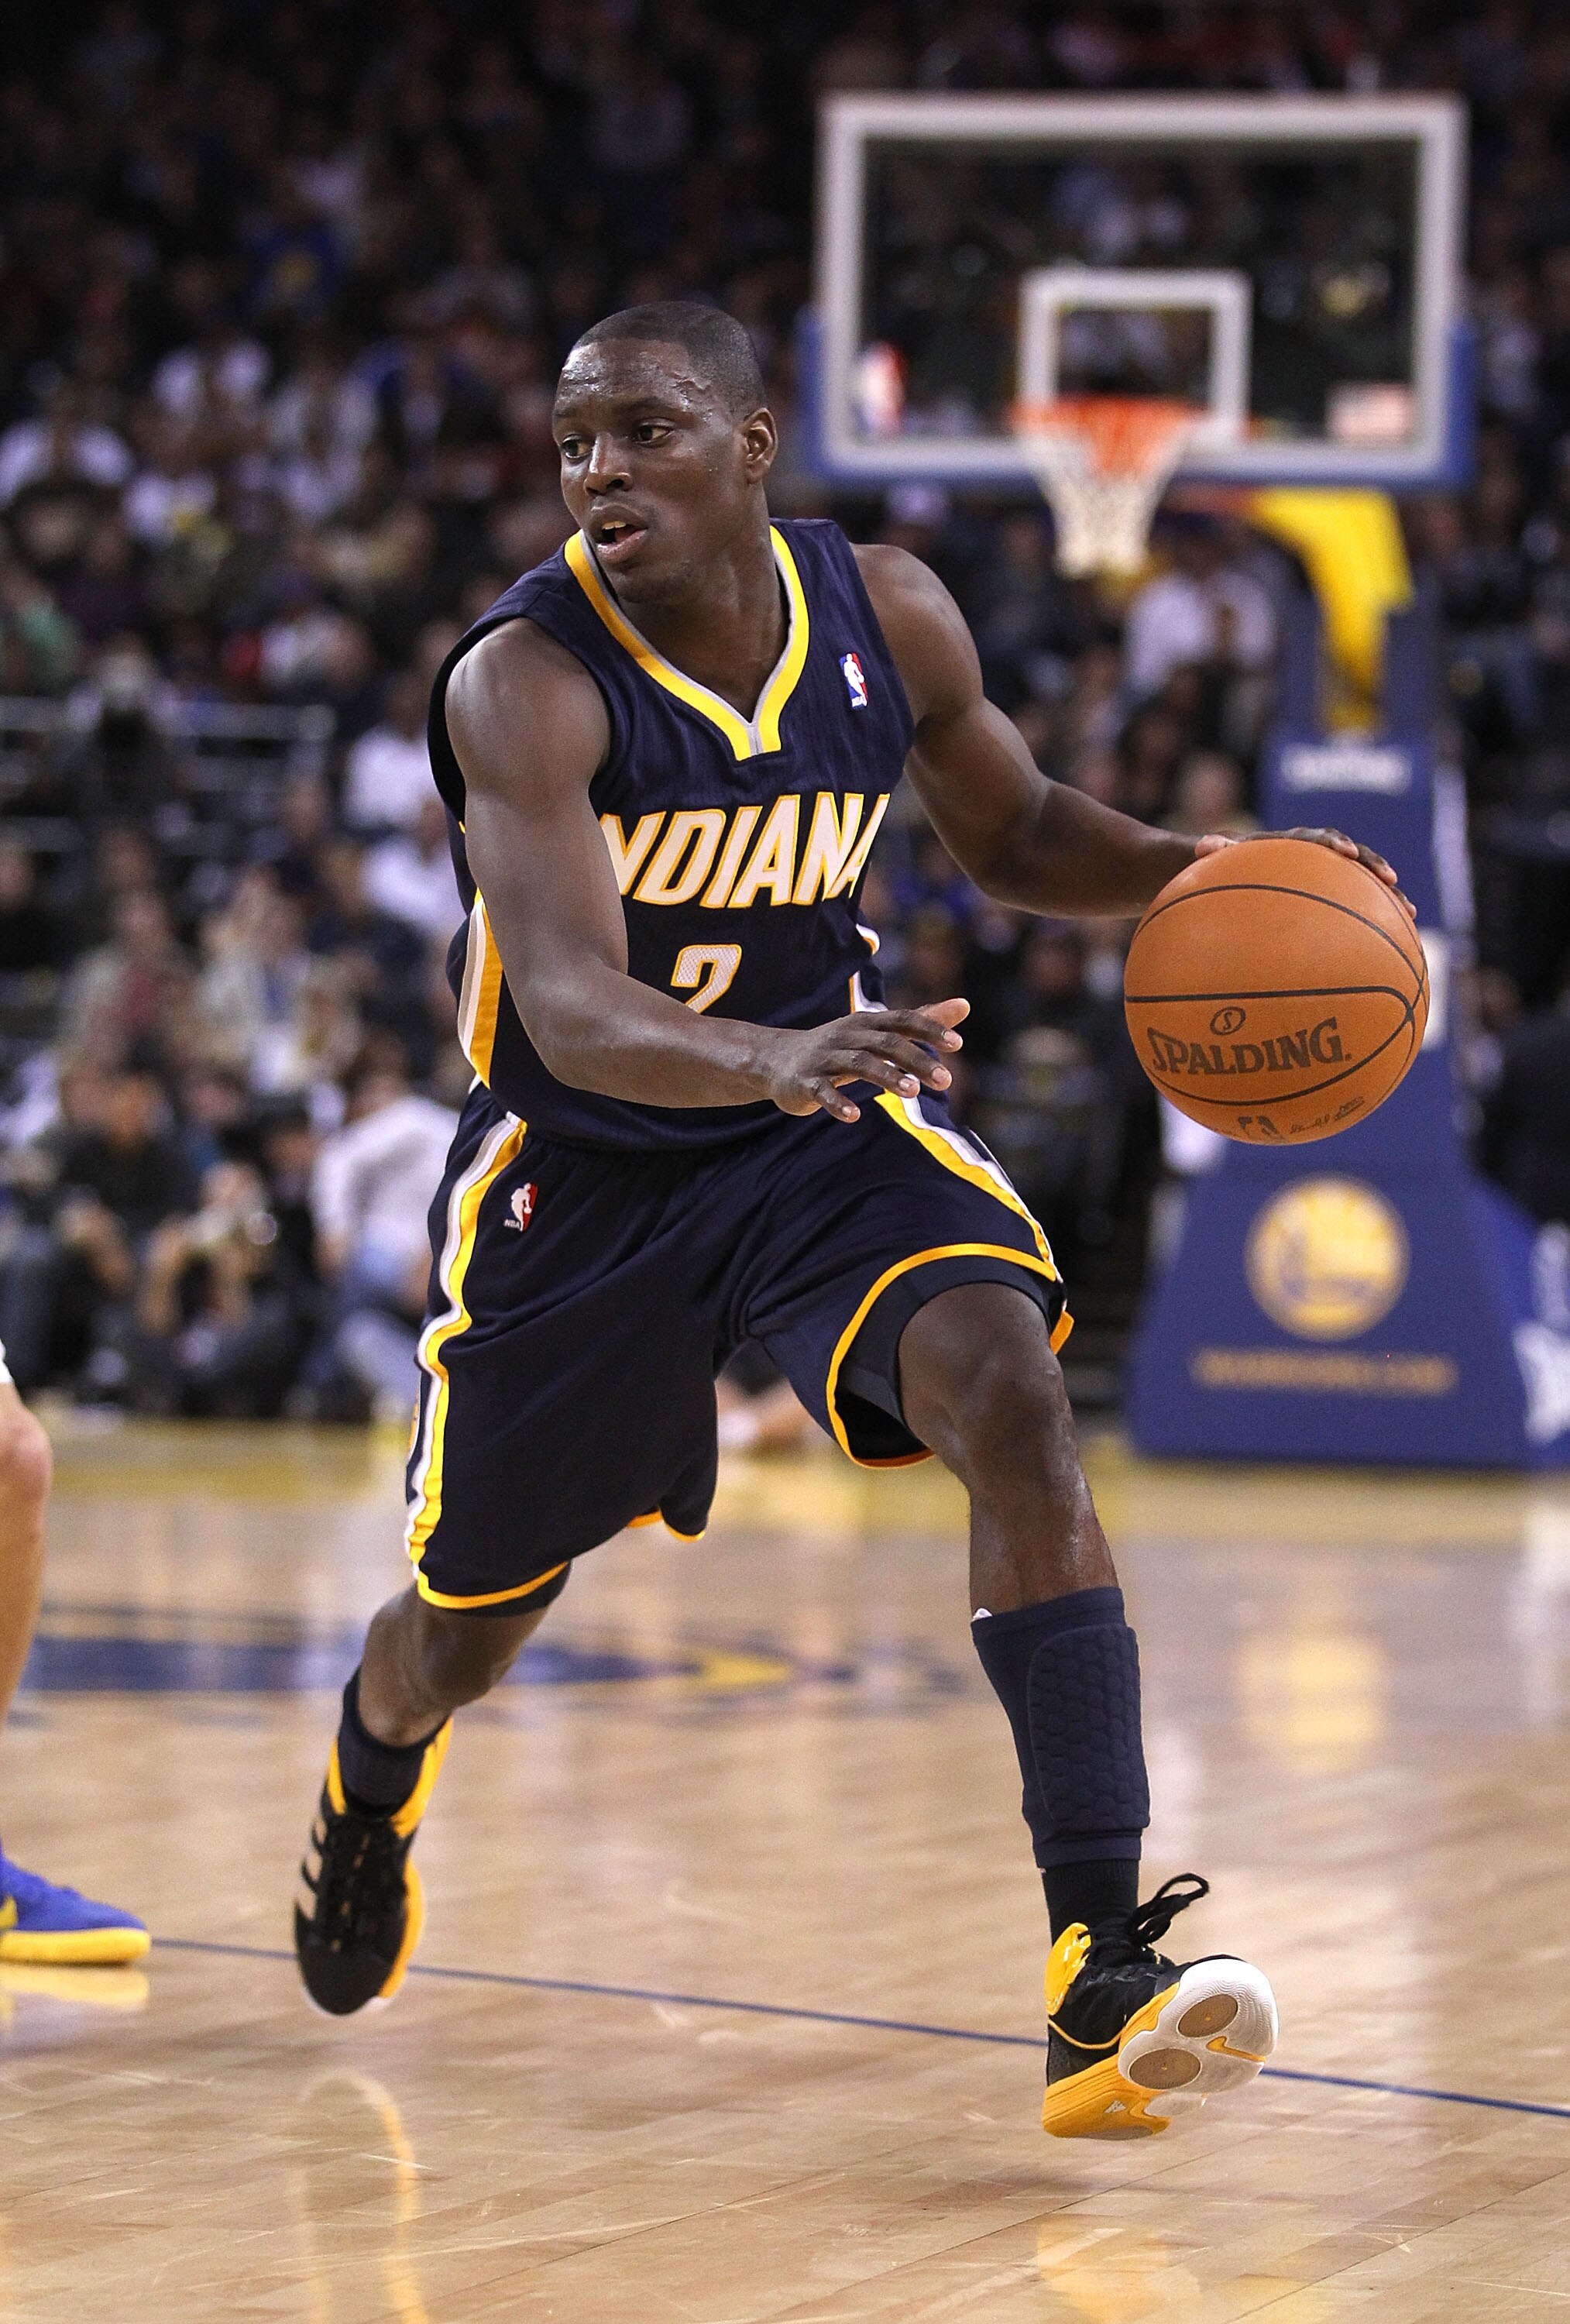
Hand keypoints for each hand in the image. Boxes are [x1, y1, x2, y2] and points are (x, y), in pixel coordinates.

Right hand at [763, 998, 968, 1123]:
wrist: (777, 1060)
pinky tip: (854, 1116)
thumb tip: (964, 1004)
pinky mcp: (805, 1082)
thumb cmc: (839, 1046)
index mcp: (866, 1023)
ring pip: (858, 1064)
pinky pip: (822, 1091)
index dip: (928, 1029)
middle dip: (915, 1059)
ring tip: (912, 1092)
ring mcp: (824, 1059)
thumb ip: (921, 1019)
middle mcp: (846, 1036)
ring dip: (886, 1076)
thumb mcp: (878, 1031)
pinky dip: (837, 1103)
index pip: (901, 1020)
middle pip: (884, 1043)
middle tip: (945, 1080)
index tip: (957, 1044)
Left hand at [1194, 827, 1415, 919]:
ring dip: (1386, 897)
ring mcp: (1324, 880)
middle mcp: (1313, 859)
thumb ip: (1212, 852)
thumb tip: (1201, 844)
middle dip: (1373, 866)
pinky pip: (1355, 911)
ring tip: (1409, 913)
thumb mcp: (1209, 860)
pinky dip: (1373, 924)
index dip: (1333, 843)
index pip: (1316, 839)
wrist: (1222, 874)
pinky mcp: (1327, 902)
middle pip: (1352, 858)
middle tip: (1392, 878)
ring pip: (1362, 885)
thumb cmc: (1215, 868)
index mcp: (1290, 845)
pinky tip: (1392, 950)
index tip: (1345, 854)